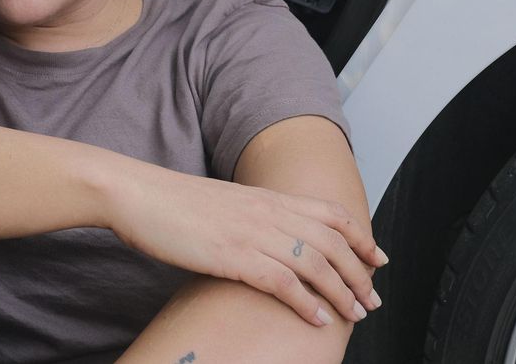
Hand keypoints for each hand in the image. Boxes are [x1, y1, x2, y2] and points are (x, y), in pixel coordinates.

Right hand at [105, 166, 387, 326]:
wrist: (138, 194)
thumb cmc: (173, 202)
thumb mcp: (224, 202)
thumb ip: (253, 215)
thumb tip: (270, 236)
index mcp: (267, 196)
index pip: (331, 213)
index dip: (361, 236)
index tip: (377, 258)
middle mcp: (268, 212)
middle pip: (333, 241)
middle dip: (360, 273)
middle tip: (372, 298)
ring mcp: (253, 233)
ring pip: (316, 264)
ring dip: (342, 292)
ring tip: (354, 314)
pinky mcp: (234, 256)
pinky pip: (283, 283)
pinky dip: (306, 303)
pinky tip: (316, 320)